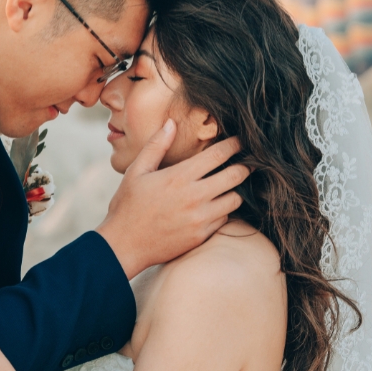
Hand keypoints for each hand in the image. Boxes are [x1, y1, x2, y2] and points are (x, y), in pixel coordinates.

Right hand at [97, 121, 247, 278]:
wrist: (123, 246)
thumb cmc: (128, 206)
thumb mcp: (136, 171)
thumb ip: (156, 145)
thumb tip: (171, 123)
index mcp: (179, 177)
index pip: (218, 155)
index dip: (234, 145)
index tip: (240, 141)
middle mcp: (194, 197)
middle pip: (235, 175)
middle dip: (245, 166)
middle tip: (248, 162)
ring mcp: (199, 218)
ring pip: (235, 199)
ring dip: (236, 190)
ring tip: (231, 185)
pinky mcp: (201, 236)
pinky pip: (224, 219)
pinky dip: (224, 211)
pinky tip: (217, 206)